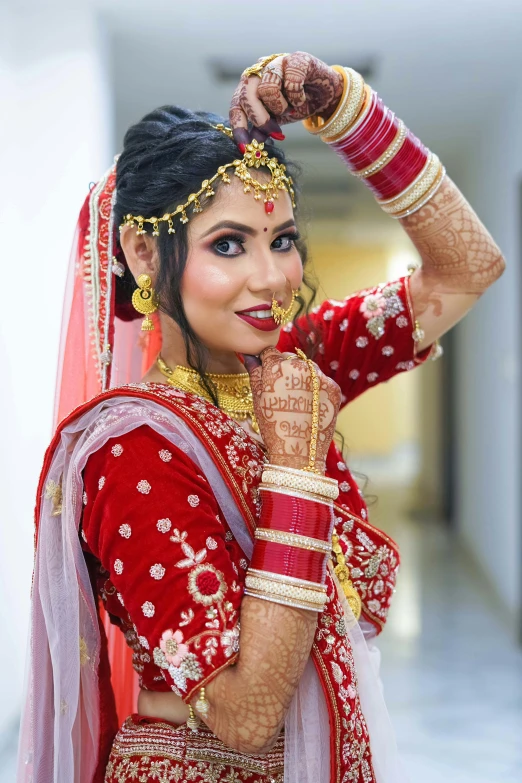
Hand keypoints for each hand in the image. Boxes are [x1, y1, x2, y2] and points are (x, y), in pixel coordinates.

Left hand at [229, 52, 343, 147]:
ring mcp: (277, 62)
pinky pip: (291, 82)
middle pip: (246, 96)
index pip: (236, 105)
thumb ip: (262, 129)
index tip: (246, 147)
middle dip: (260, 119)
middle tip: (274, 130)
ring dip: (280, 107)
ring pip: (267, 88)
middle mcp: (260, 71)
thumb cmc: (296, 105)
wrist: (324, 95)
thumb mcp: (277, 120)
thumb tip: (250, 144)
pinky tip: (301, 100)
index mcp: (250, 86)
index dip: (239, 127)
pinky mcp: (297, 59)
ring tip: (290, 109)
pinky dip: (297, 97)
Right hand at [243, 348, 340, 472]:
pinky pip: (322, 382)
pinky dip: (316, 390)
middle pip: (291, 360)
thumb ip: (254, 372)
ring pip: (308, 369)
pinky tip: (309, 406)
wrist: (300, 453)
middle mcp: (302, 366)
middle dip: (285, 371)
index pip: (270, 352)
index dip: (266, 363)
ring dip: (302, 379)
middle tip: (282, 394)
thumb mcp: (258, 399)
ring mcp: (320, 376)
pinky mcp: (334, 388)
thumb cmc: (274, 427)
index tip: (266, 374)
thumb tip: (248, 355)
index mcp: (279, 366)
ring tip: (297, 402)